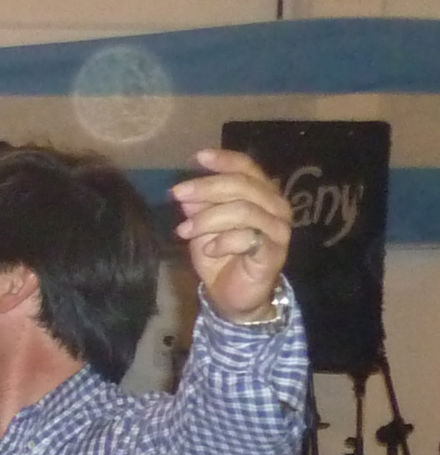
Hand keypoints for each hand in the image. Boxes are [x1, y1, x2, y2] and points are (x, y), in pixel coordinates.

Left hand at [171, 150, 291, 322]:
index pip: (247, 168)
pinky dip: (223, 241)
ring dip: (208, 219)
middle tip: (177, 194)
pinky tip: (209, 250)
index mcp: (260, 194)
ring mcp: (277, 229)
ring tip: (184, 232)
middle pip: (242, 185)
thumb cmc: (220, 257)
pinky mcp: (274, 251)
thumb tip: (185, 193)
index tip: (198, 158)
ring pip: (244, 210)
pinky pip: (248, 237)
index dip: (224, 160)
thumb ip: (198, 209)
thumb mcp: (202, 229)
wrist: (232, 296)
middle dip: (206, 188)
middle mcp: (274, 206)